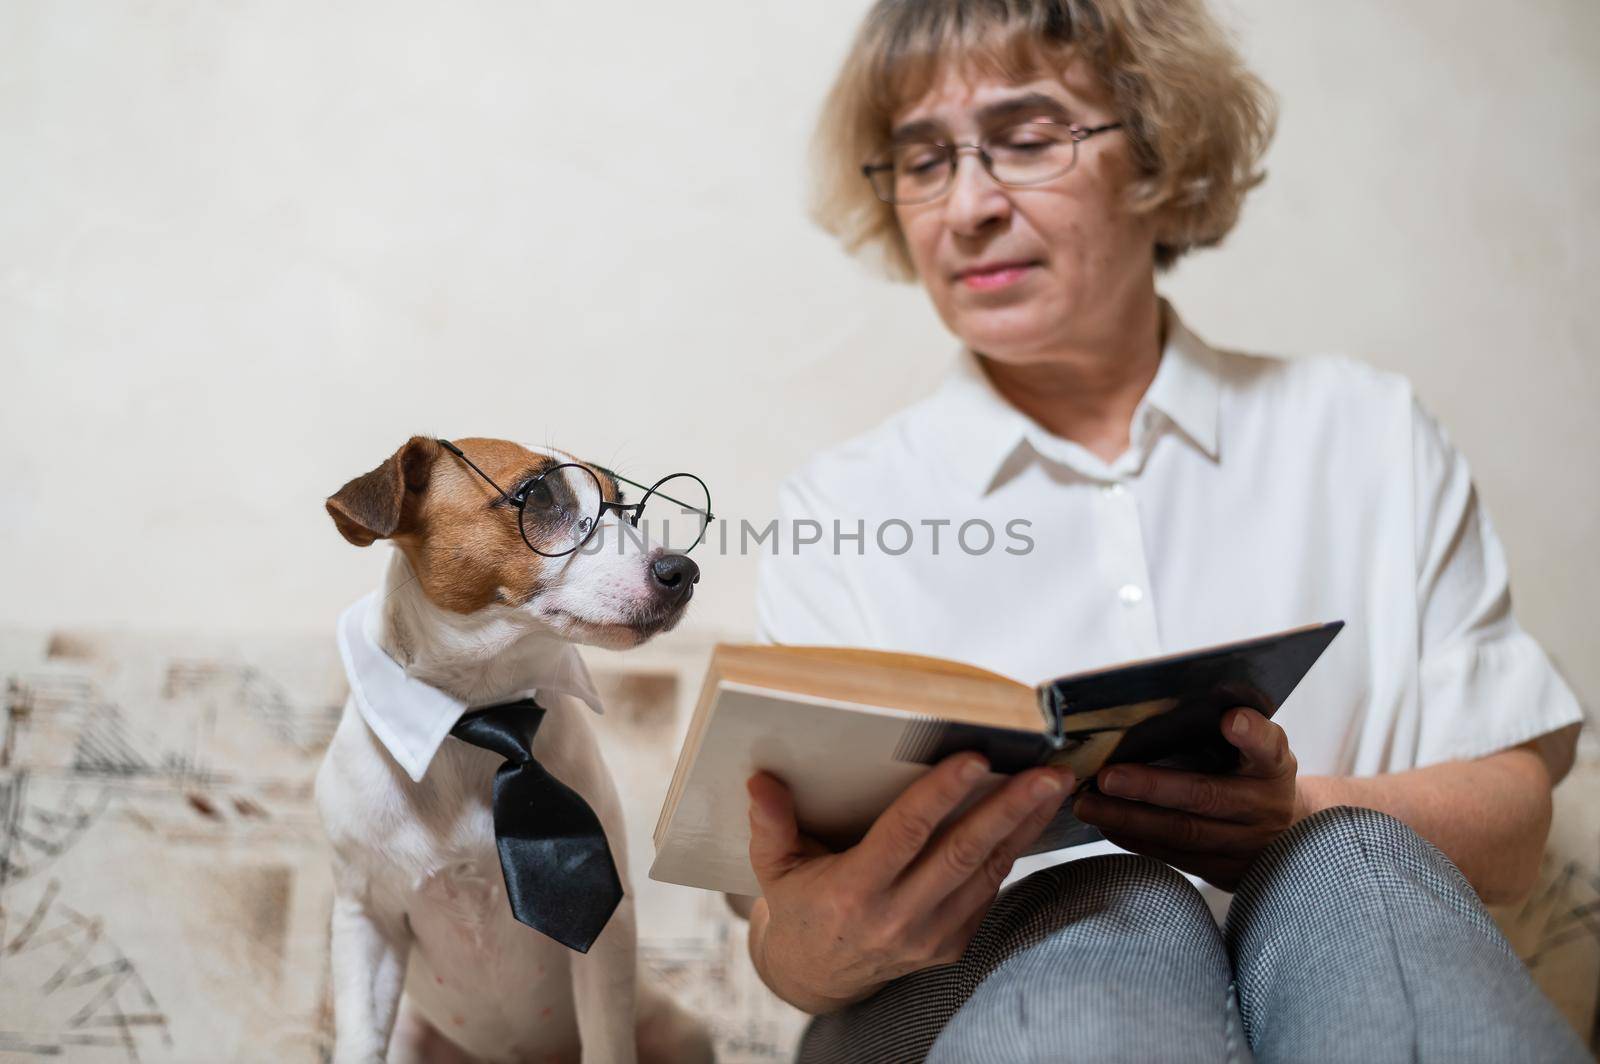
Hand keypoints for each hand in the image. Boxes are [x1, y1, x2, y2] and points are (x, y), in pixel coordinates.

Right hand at [745, 753, 1072, 1014]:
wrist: (818, 976)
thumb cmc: (799, 905)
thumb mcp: (773, 868)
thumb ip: (770, 825)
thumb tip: (760, 781)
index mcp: (852, 892)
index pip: (905, 835)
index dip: (940, 795)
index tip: (974, 758)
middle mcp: (896, 918)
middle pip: (963, 853)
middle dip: (1010, 808)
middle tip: (1048, 772)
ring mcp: (930, 937)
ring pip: (987, 872)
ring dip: (1025, 826)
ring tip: (1056, 785)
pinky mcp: (952, 945)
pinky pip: (988, 890)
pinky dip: (1013, 851)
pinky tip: (1032, 816)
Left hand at [1072, 707, 1305, 890]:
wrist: (1285, 836)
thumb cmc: (1255, 776)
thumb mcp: (1259, 749)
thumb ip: (1238, 728)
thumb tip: (1188, 699)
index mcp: (1273, 767)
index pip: (1268, 746)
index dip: (1251, 734)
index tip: (1230, 719)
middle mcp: (1264, 807)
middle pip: (1207, 796)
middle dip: (1153, 788)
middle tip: (1107, 776)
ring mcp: (1245, 845)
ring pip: (1183, 833)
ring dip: (1130, 819)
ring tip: (1088, 804)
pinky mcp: (1222, 871)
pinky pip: (1174, 855)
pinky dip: (1136, 839)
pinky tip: (1104, 824)